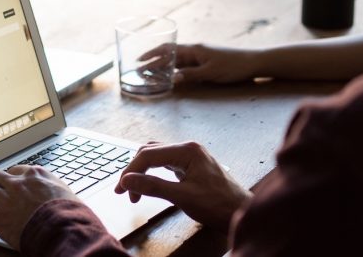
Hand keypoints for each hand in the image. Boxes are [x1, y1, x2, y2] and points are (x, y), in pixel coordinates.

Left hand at [0, 165, 81, 248]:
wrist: (63, 229)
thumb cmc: (70, 213)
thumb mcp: (65, 191)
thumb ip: (53, 187)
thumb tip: (54, 191)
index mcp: (35, 175)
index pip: (15, 170)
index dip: (11, 178)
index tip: (10, 184)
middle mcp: (18, 183)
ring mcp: (6, 199)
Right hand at [115, 141, 250, 232]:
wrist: (241, 213)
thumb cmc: (219, 205)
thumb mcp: (183, 197)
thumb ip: (153, 186)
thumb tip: (127, 180)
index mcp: (187, 150)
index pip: (148, 154)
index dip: (131, 171)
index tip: (121, 189)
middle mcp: (188, 148)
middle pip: (150, 152)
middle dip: (134, 171)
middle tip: (124, 191)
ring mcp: (190, 156)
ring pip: (156, 157)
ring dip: (142, 171)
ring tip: (133, 190)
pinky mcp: (191, 165)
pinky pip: (165, 163)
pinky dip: (153, 173)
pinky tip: (149, 184)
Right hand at [142, 44, 260, 84]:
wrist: (253, 62)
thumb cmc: (233, 66)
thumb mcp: (211, 73)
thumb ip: (191, 75)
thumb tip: (172, 78)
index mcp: (194, 49)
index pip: (168, 50)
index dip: (152, 54)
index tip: (139, 61)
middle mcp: (195, 50)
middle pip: (169, 54)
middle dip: (153, 61)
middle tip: (140, 70)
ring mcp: (200, 56)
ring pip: (176, 60)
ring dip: (163, 66)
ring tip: (150, 74)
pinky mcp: (206, 62)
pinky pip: (185, 65)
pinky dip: (175, 70)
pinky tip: (171, 76)